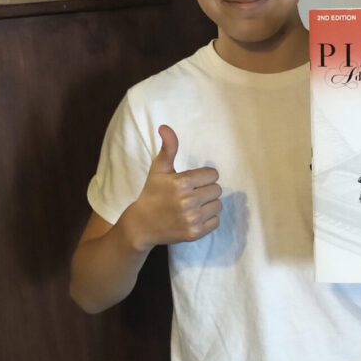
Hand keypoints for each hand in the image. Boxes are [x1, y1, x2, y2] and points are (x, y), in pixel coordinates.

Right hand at [124, 124, 221, 250]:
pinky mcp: (195, 233)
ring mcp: (192, 219)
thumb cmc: (152, 193)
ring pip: (218, 205)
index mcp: (181, 182)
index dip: (204, 176)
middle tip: (192, 193)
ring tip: (193, 205)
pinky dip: (208, 219)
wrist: (142, 225)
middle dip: (206, 189)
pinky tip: (194, 216)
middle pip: (217, 190)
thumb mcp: (158, 169)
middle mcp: (188, 201)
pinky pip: (216, 221)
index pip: (213, 174)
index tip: (192, 181)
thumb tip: (165, 127)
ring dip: (209, 204)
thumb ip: (168, 147)